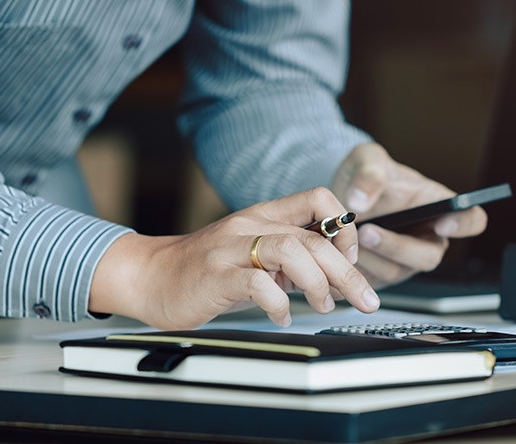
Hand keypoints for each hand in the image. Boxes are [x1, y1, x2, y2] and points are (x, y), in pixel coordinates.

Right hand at [89, 187, 378, 329]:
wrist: (149, 276)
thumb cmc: (204, 269)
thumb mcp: (252, 253)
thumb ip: (288, 258)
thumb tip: (332, 276)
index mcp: (263, 215)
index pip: (318, 199)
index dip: (345, 228)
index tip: (351, 258)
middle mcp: (250, 225)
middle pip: (314, 238)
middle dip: (348, 272)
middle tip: (365, 298)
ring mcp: (232, 248)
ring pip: (292, 251)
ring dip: (319, 283)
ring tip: (324, 305)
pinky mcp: (215, 275)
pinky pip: (258, 284)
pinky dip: (279, 304)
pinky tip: (282, 316)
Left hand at [332, 143, 486, 287]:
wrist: (338, 193)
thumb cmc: (364, 174)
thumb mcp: (366, 160)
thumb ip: (368, 174)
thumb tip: (362, 200)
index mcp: (436, 206)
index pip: (471, 220)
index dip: (463, 225)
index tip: (442, 223)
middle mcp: (426, 236)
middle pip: (430, 256)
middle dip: (398, 247)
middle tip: (369, 232)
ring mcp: (404, 258)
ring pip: (398, 271)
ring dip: (372, 258)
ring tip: (349, 237)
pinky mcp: (381, 273)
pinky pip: (373, 281)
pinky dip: (356, 269)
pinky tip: (341, 251)